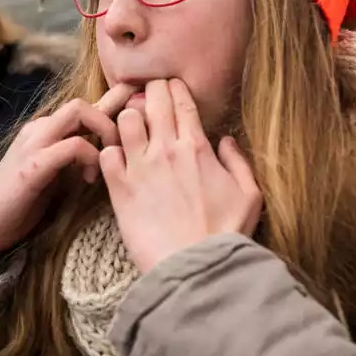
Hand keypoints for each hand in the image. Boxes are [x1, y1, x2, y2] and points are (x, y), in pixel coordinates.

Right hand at [0, 84, 137, 279]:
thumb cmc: (23, 204)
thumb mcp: (57, 175)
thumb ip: (77, 158)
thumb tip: (112, 152)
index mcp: (46, 131)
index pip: (84, 107)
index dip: (115, 103)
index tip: (140, 111)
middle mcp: (39, 129)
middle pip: (84, 102)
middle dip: (114, 117)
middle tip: (127, 147)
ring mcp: (33, 144)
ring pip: (77, 112)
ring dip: (104, 131)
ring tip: (112, 160)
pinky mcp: (32, 166)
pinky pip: (70, 146)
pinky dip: (89, 157)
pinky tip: (91, 178)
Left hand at [101, 79, 261, 273]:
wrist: (196, 267)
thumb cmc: (226, 234)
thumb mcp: (250, 195)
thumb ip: (238, 162)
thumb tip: (226, 141)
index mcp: (197, 147)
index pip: (181, 99)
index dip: (174, 88)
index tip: (170, 88)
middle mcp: (166, 149)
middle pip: (152, 99)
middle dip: (150, 91)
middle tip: (149, 98)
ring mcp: (140, 167)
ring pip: (125, 120)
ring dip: (127, 119)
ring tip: (131, 130)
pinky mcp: (120, 189)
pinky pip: (105, 154)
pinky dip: (108, 152)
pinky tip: (117, 162)